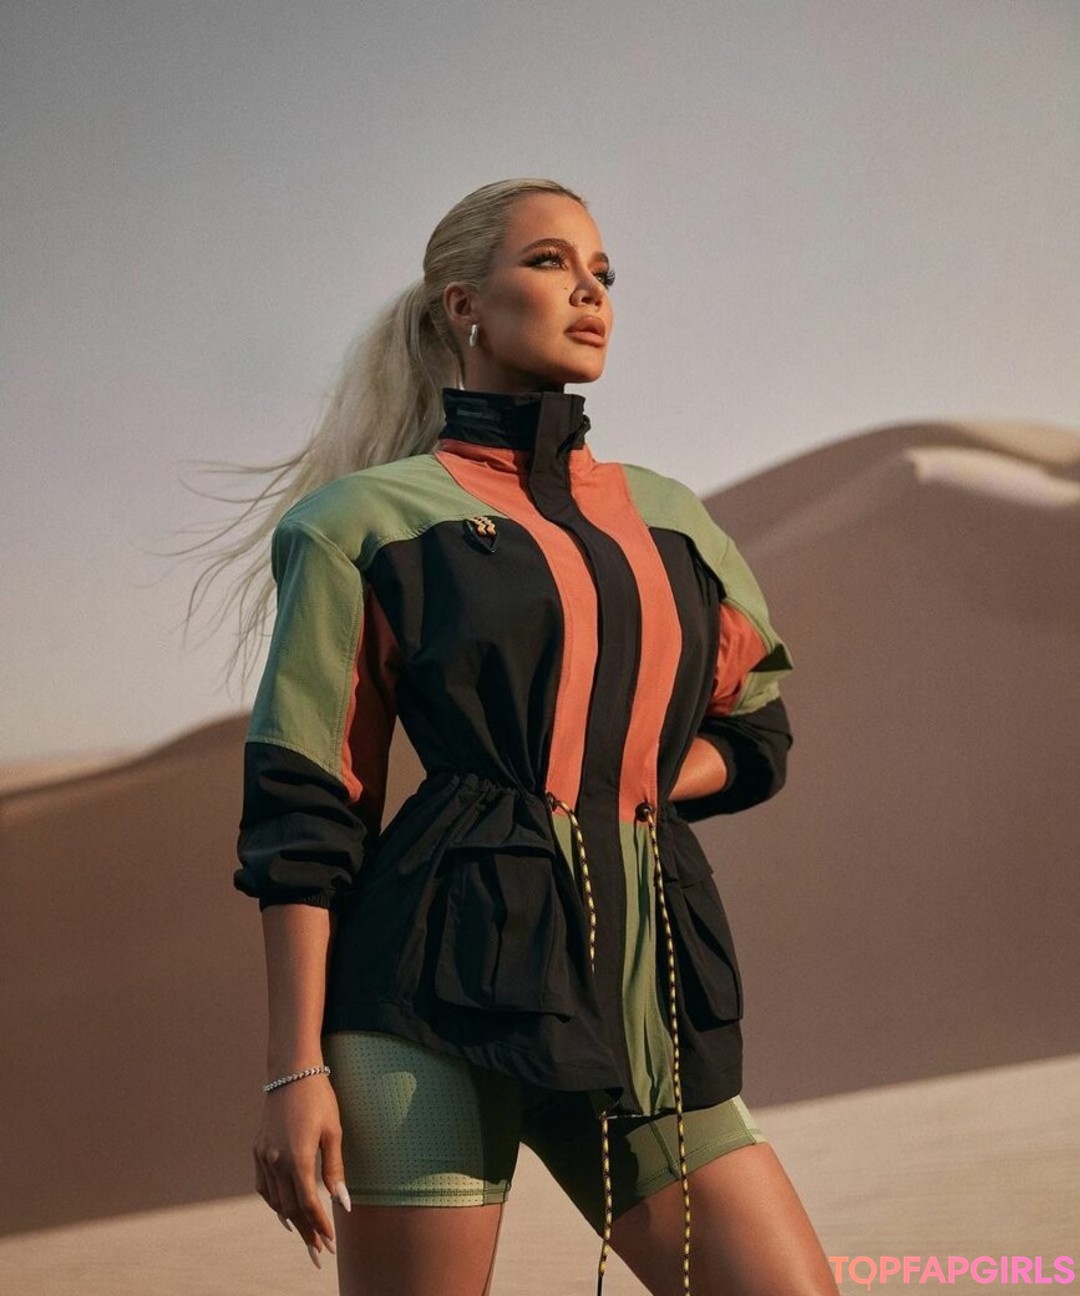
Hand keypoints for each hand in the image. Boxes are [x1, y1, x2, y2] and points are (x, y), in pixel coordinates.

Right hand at [253, 1073, 350, 1267]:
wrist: (292, 1072)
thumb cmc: (320, 1098)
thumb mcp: (333, 1131)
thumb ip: (335, 1169)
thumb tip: (342, 1203)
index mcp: (298, 1158)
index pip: (308, 1203)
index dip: (320, 1225)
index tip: (330, 1242)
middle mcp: (276, 1161)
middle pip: (290, 1207)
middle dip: (306, 1230)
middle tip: (319, 1250)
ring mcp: (263, 1156)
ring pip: (275, 1200)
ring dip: (290, 1219)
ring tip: (305, 1234)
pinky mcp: (257, 1149)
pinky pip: (263, 1185)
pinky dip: (273, 1201)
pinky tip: (283, 1209)